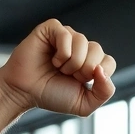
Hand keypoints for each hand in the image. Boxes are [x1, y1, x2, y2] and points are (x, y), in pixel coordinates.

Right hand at [0, 19, 116, 115]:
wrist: (25, 92)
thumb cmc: (52, 96)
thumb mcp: (84, 104)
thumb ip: (104, 92)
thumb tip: (102, 70)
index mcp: (91, 62)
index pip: (109, 62)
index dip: (97, 76)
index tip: (80, 83)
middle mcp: (80, 47)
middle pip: (98, 50)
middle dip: (83, 70)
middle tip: (68, 76)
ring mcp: (66, 36)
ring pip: (83, 42)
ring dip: (71, 63)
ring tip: (58, 68)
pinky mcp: (51, 29)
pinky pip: (66, 35)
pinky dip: (61, 53)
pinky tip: (52, 59)